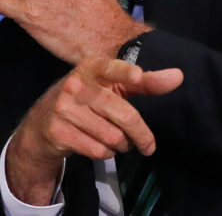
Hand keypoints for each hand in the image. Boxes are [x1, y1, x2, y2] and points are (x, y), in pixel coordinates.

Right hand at [4, 57, 183, 204]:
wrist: (42, 123)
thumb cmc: (87, 101)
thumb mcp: (112, 87)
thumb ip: (145, 83)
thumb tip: (178, 75)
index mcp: (91, 68)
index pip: (111, 68)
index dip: (126, 74)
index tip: (139, 77)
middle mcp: (76, 84)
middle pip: (124, 115)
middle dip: (142, 135)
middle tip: (148, 145)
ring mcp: (64, 108)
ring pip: (112, 136)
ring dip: (122, 145)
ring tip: (118, 141)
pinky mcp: (58, 130)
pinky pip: (98, 150)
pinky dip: (106, 153)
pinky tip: (101, 146)